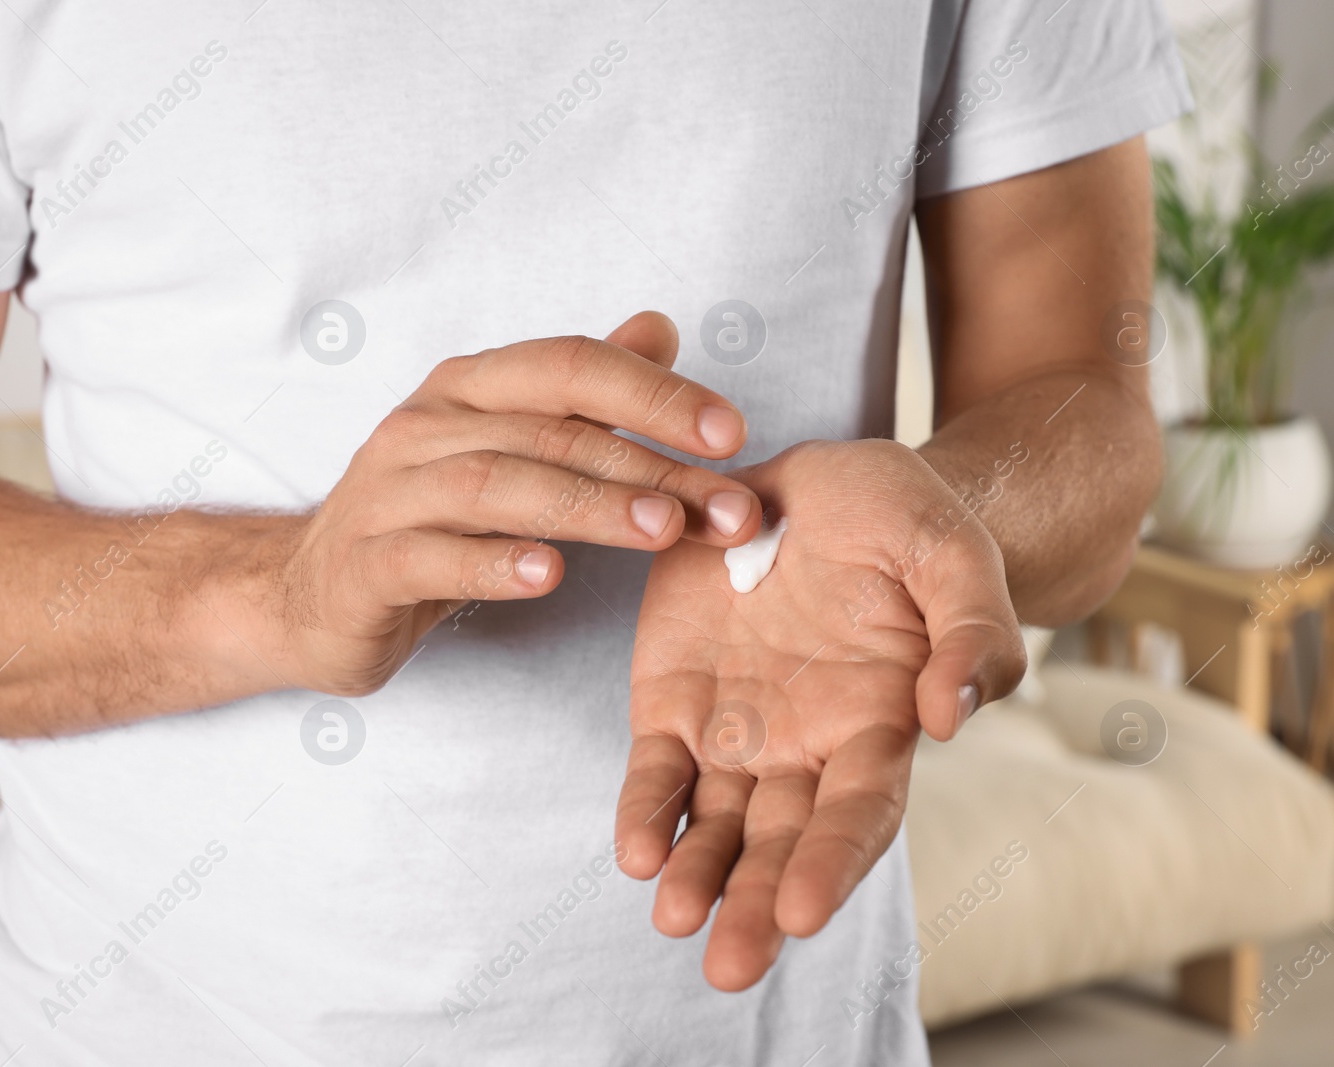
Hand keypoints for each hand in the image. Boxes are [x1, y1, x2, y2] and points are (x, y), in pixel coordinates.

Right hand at [274, 312, 763, 694]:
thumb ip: (581, 395)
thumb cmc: (423, 517)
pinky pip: (430, 558)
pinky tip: (547, 576)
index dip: (654, 394)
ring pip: (496, 485)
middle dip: (647, 467)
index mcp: (467, 389)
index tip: (731, 433)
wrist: (306, 593)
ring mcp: (387, 493)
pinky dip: (491, 562)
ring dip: (586, 506)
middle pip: (548, 431)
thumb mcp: (504, 445)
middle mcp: (424, 426)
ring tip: (659, 532)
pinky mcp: (364, 565)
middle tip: (725, 508)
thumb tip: (660, 328)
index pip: (570, 367)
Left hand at [614, 439, 1024, 989]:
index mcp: (878, 723)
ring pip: (715, 823)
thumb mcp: (953, 555)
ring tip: (673, 915)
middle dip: (756, 906)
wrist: (820, 482)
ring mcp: (737, 728)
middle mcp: (806, 745)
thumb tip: (950, 715)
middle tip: (730, 965)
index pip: (859, 812)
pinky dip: (646, 812)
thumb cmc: (903, 522)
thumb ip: (970, 631)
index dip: (833, 862)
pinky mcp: (674, 699)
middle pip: (783, 843)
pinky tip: (637, 851)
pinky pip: (657, 770)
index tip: (803, 910)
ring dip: (695, 874)